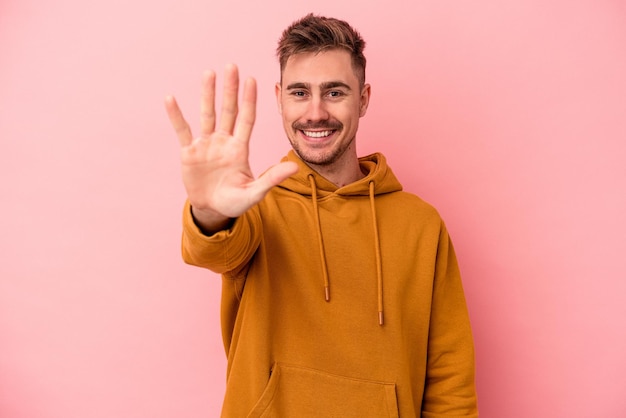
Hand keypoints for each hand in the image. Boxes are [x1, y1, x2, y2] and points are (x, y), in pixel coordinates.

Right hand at [165, 64, 297, 232]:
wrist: (212, 211)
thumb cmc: (235, 202)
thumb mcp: (254, 192)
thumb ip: (272, 178)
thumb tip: (294, 167)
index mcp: (240, 149)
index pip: (246, 119)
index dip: (249, 100)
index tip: (252, 80)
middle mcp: (224, 141)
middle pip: (228, 110)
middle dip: (230, 89)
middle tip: (232, 66)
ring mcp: (206, 145)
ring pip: (207, 114)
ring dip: (207, 94)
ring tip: (209, 73)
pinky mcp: (189, 152)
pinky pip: (182, 130)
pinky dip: (176, 116)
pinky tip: (170, 99)